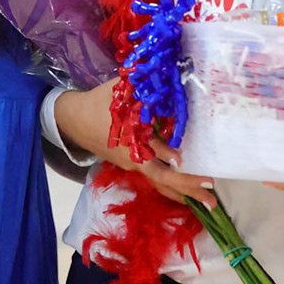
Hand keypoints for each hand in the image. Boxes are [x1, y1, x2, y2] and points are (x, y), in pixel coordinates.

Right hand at [55, 81, 220, 207]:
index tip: (184, 161)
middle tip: (210, 199)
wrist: (74, 119)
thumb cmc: (100, 104)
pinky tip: (187, 190)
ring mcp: (134, 166)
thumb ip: (146, 92)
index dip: (169, 158)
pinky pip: (156, 179)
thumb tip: (174, 80)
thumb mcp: (122, 94)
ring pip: (161, 184)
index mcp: (132, 143)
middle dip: (188, 188)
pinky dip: (173, 185)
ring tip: (207, 202)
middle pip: (163, 180)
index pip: (154, 155)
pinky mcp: (132, 165)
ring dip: (183, 193)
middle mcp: (135, 160)